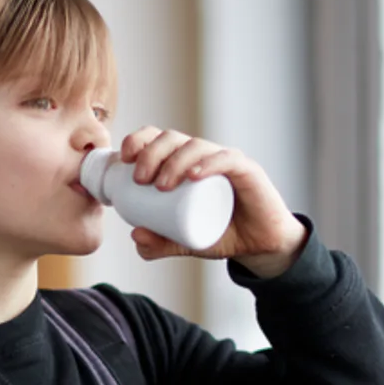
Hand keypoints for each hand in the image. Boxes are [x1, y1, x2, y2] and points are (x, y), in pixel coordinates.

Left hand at [117, 127, 308, 277]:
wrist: (260, 246)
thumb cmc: (224, 234)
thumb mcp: (185, 242)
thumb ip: (160, 243)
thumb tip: (135, 235)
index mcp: (185, 163)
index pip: (158, 139)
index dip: (138, 141)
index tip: (123, 160)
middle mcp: (203, 156)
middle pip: (172, 138)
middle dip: (150, 153)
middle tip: (139, 179)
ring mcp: (225, 160)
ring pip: (195, 146)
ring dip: (174, 161)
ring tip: (161, 185)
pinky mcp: (247, 170)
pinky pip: (226, 159)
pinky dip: (208, 164)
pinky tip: (194, 175)